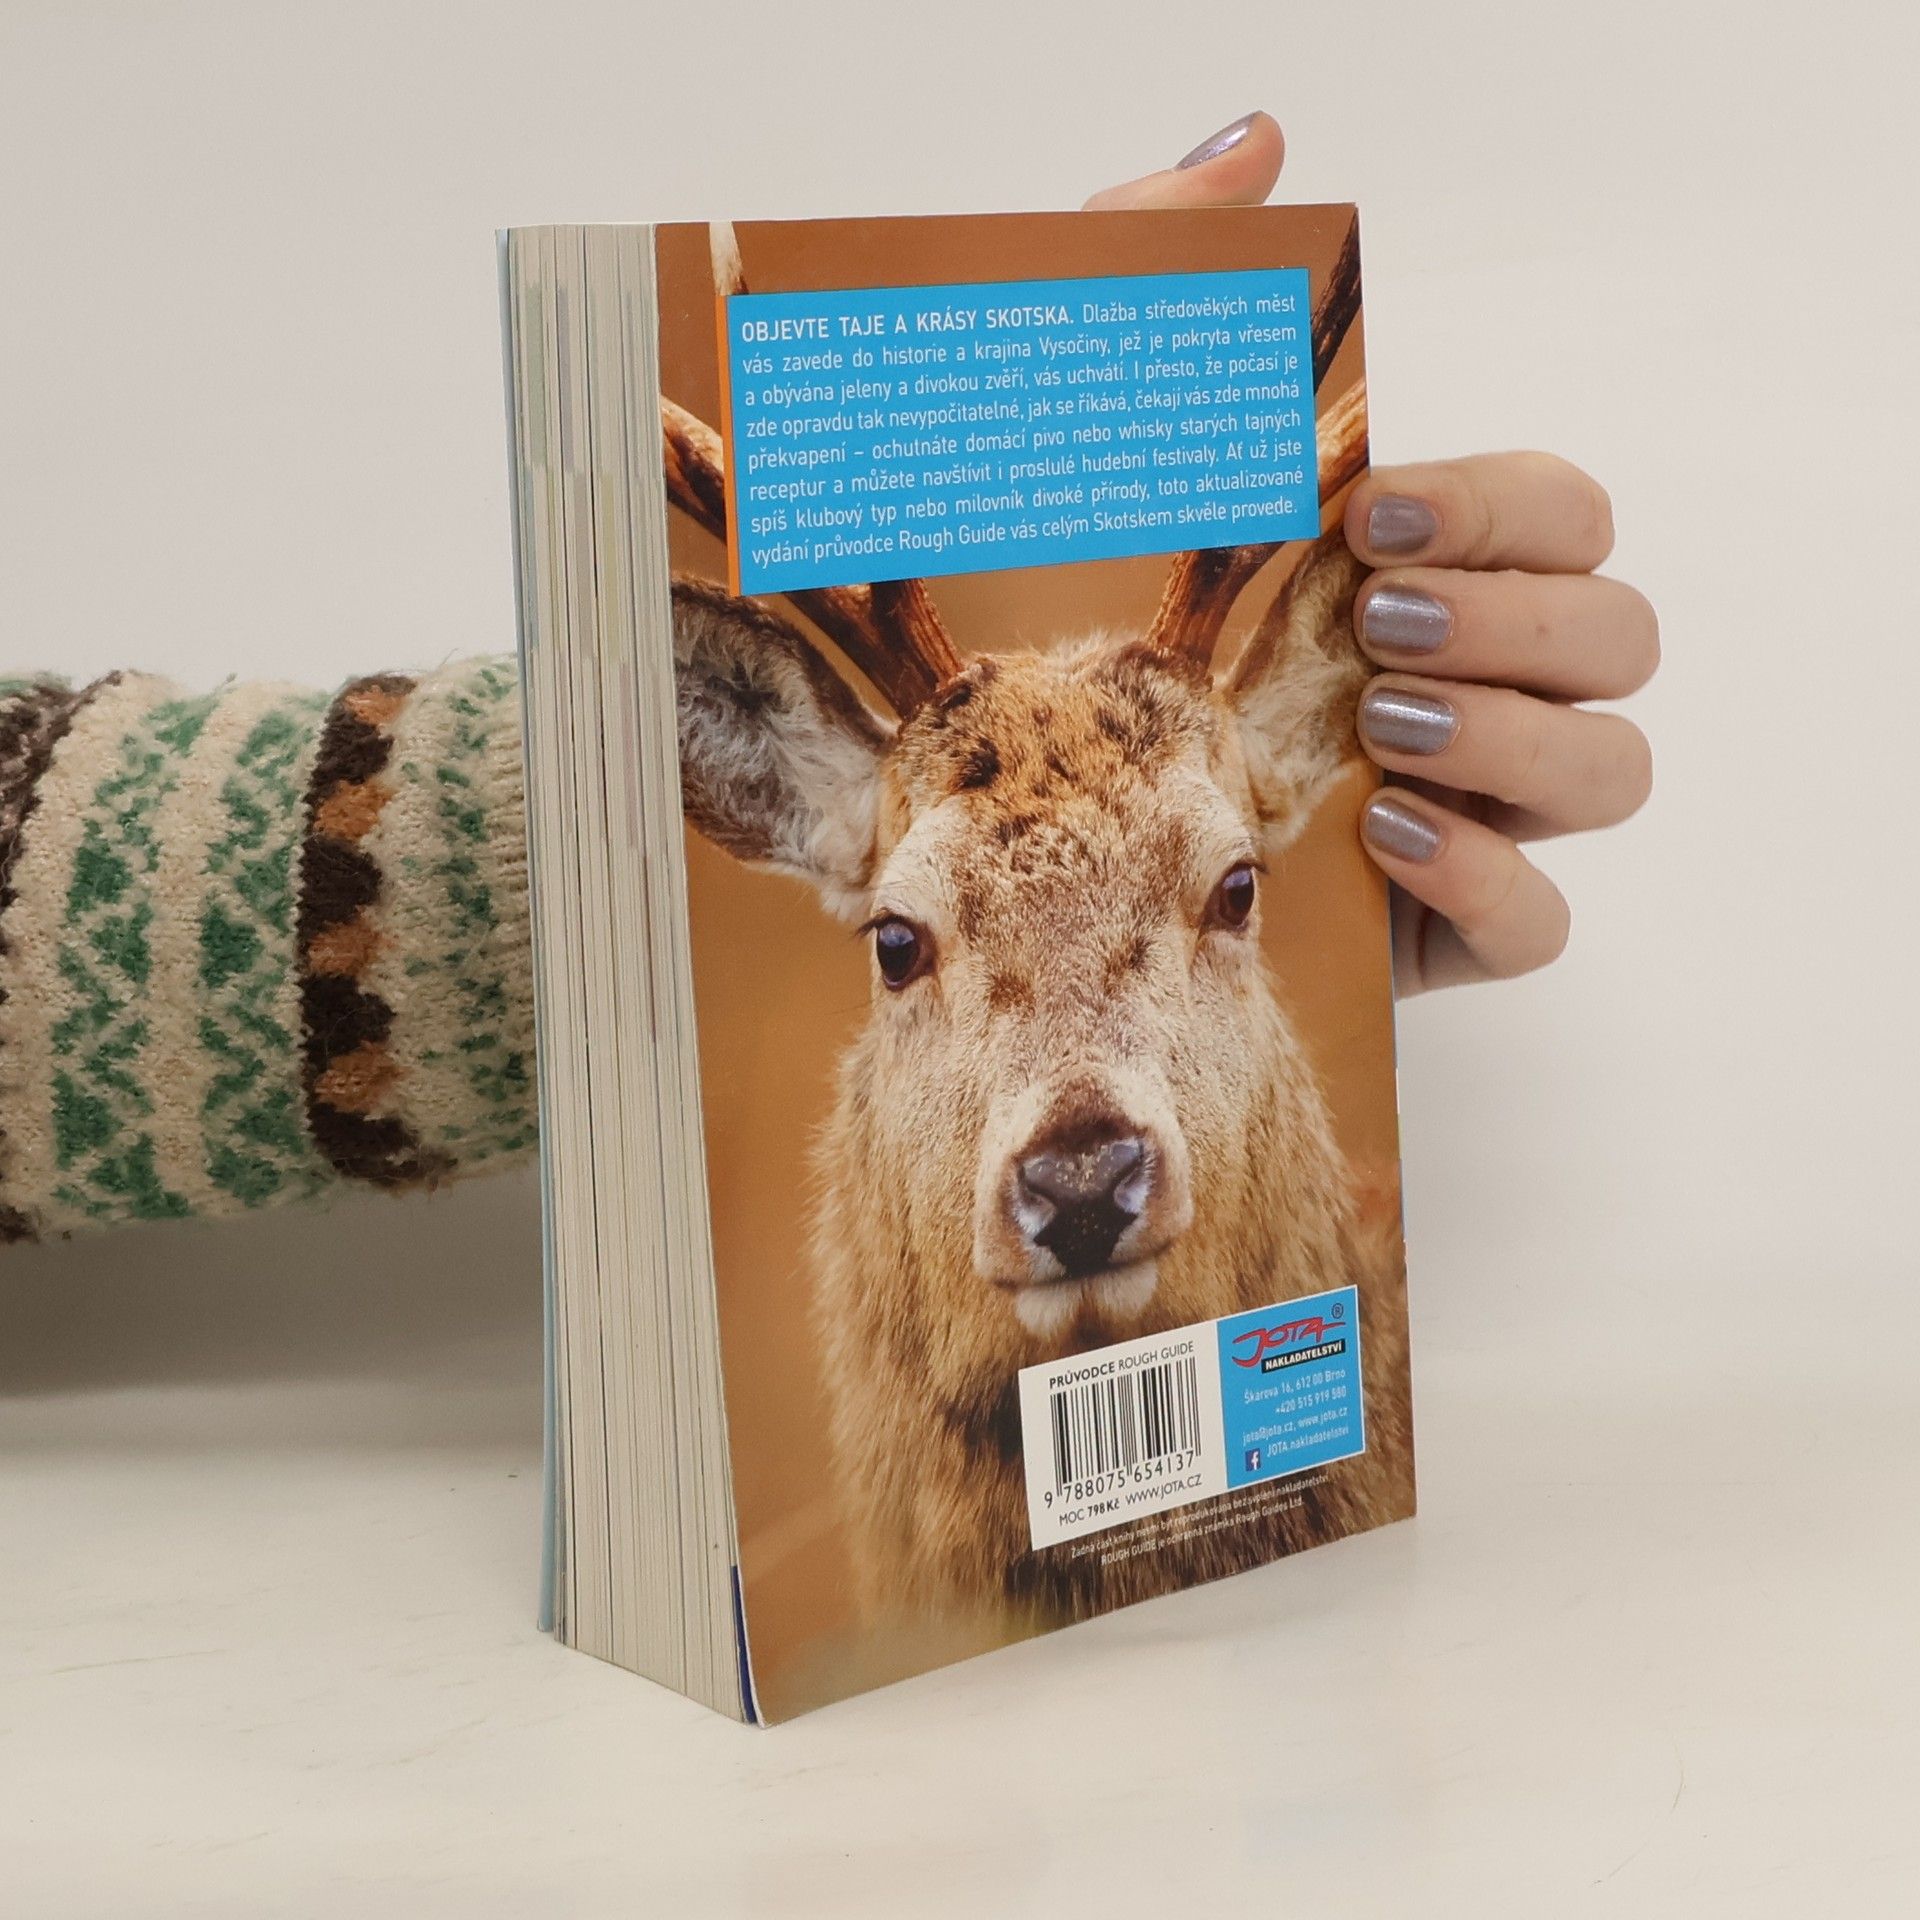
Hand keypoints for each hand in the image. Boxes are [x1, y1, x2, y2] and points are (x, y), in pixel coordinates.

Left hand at [1087, 112, 1657, 993]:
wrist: (1000, 843)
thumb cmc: (1055, 637)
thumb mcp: (1077, 452)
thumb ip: (1158, 277)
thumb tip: (1260, 144)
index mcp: (1414, 577)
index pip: (1561, 514)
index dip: (1504, 504)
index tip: (1372, 513)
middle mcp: (1464, 687)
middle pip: (1615, 633)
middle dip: (1513, 618)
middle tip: (1375, 622)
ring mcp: (1464, 813)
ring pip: (1609, 770)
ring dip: (1513, 737)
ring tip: (1377, 730)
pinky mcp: (1431, 931)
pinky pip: (1540, 922)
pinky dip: (1491, 877)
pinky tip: (1386, 836)